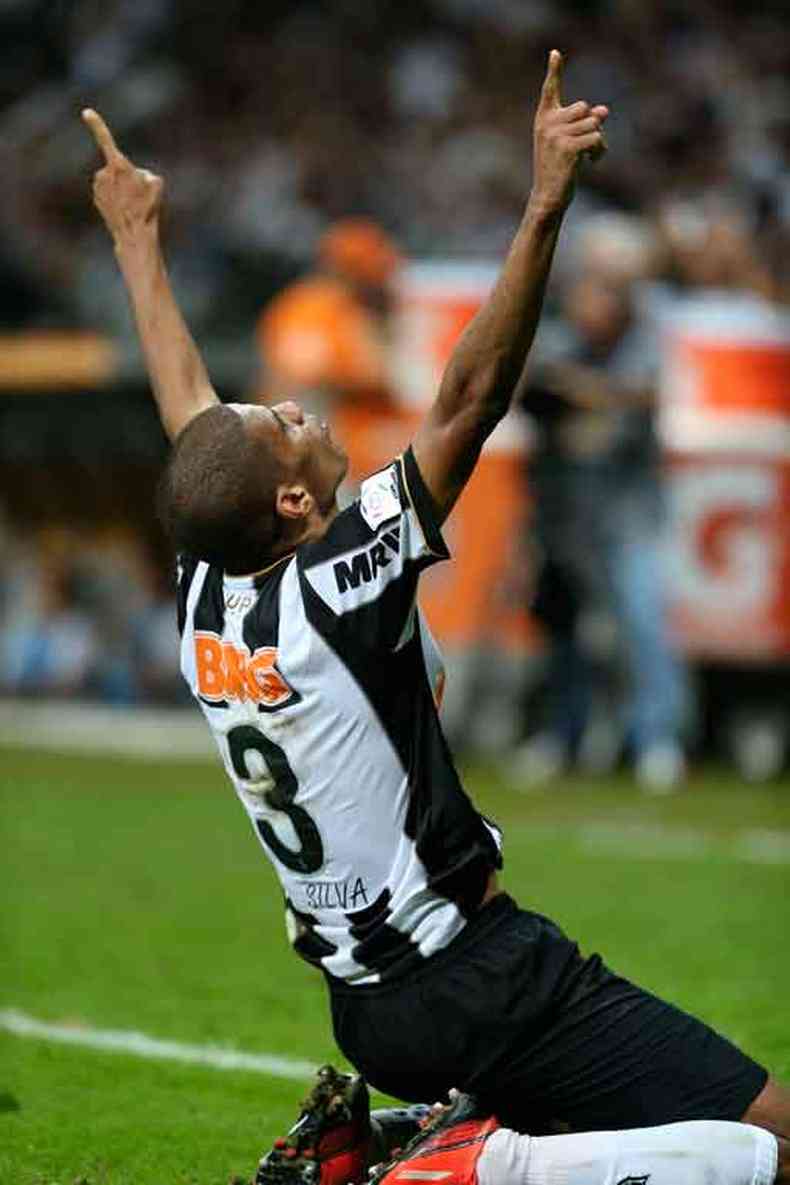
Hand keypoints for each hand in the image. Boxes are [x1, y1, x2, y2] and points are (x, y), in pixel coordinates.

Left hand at [82, 108, 163, 250]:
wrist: (133, 234)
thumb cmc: (147, 208)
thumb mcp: (157, 184)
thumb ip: (146, 174)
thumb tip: (137, 177)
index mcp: (118, 165)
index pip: (105, 140)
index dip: (97, 125)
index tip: (86, 112)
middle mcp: (103, 173)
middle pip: (118, 166)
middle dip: (127, 175)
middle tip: (138, 193)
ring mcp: (98, 187)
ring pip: (112, 180)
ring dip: (121, 187)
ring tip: (132, 204)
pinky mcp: (96, 198)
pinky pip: (107, 191)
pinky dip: (115, 197)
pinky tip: (124, 209)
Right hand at [531, 50, 607, 213]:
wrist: (548, 197)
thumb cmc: (559, 169)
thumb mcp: (570, 142)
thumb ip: (585, 123)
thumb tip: (604, 110)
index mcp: (544, 120)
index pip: (550, 90)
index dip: (554, 71)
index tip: (556, 53)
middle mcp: (548, 124)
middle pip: (584, 107)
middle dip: (591, 124)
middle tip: (584, 145)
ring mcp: (557, 135)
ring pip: (594, 124)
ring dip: (598, 141)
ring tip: (588, 157)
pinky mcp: (568, 148)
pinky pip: (596, 138)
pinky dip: (600, 150)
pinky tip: (592, 163)